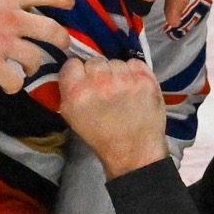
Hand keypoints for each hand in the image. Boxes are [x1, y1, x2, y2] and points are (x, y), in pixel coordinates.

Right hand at [0, 0, 74, 91]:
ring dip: (35, 65)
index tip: (70, 4)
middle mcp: (13, 19)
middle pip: (51, 30)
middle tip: (63, 44)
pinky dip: (13, 84)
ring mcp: (4, 44)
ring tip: (30, 68)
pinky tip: (9, 84)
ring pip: (34, 58)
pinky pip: (13, 81)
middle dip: (61, 39)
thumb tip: (9, 4)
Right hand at [53, 55, 169, 175]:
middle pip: (95, 61)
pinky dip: (134, 73)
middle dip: (99, 73)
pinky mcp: (145, 79)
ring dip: (117, 73)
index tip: (85, 83)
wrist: (134, 152)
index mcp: (77, 93)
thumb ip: (68, 91)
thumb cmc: (101, 136)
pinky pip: (134, 63)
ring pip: (116, 61)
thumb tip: (73, 71)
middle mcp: (100, 82)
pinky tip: (134, 89)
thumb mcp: (72, 117)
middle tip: (105, 91)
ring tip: (122, 93)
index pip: (72, 64)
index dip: (78, 73)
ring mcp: (125, 79)